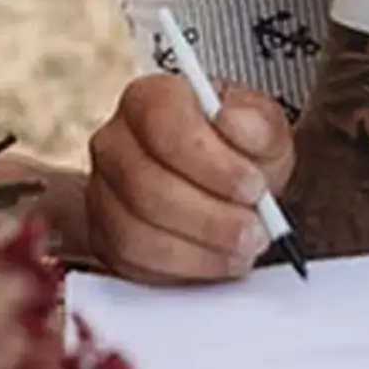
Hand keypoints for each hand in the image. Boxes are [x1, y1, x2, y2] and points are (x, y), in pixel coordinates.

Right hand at [87, 75, 294, 283]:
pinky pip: (133, 262)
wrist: (225, 195)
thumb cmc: (239, 156)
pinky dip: (183, 268)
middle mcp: (115, 142)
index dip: (209, 160)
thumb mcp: (266, 133)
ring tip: (242, 248)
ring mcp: (103, 193)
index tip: (253, 186)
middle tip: (255, 229)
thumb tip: (234, 122)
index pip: (161, 120)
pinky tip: (216, 261)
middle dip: (209, 216)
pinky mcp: (105, 239)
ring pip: (135, 230)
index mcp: (150, 100)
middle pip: (145, 183)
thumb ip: (259, 124)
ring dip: (199, 248)